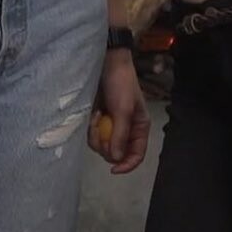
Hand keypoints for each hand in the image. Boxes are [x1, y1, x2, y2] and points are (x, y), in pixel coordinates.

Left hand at [87, 48, 149, 173]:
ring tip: (96, 117)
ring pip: (103, 146)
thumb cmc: (120, 84)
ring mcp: (111, 125)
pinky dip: (92, 128)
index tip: (113, 169)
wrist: (106, 63)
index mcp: (139, 127)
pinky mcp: (99, 120)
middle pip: (117, 154)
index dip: (127, 165)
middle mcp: (126, 130)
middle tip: (101, 130)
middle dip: (106, 145)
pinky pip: (93, 136)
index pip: (137, 155)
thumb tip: (116, 159)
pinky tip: (93, 113)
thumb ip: (120, 135)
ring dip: (97, 135)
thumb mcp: (123, 109)